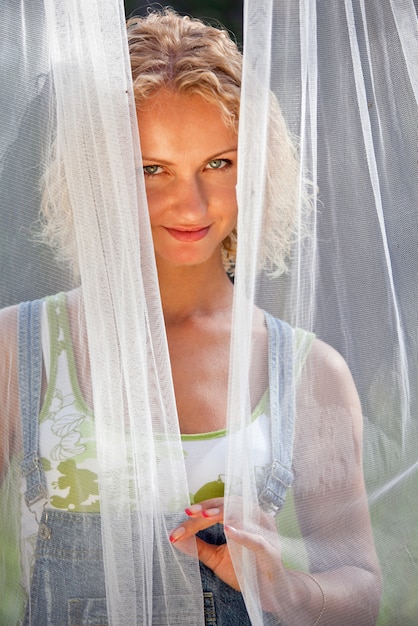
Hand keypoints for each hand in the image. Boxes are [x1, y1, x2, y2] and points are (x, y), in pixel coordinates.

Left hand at [169, 497, 286, 611]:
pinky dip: (243, 534)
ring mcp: (265, 534)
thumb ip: (198, 547)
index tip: (183, 515)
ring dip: (223, 513)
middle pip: (229, 505)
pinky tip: (228, 530)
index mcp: (243, 518)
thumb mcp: (217, 558)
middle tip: (189, 513)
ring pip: (243, 514)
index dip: (201, 508)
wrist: (272, 592)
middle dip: (207, 508)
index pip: (220, 507)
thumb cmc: (246, 570)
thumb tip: (173, 538)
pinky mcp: (270, 551)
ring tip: (204, 517)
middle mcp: (255, 520)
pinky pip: (257, 540)